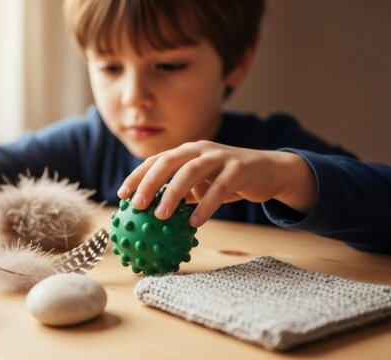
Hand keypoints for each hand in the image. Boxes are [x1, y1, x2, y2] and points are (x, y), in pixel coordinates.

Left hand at [117, 141, 316, 226]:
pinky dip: (206, 205)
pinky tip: (195, 223)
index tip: (122, 196)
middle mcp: (199, 149)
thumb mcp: (200, 186)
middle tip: (137, 205)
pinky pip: (220, 188)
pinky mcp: (239, 168)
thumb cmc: (226, 181)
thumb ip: (179, 195)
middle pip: (168, 161)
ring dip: (173, 193)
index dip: (136, 176)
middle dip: (149, 182)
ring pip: (191, 171)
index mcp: (186, 152)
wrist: (268, 171)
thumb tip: (150, 219)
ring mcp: (220, 156)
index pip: (155, 160)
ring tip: (161, 216)